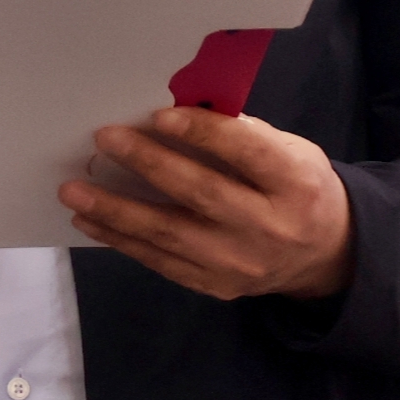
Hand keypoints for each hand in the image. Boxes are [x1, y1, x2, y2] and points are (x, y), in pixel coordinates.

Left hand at [60, 108, 354, 303]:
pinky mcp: (217, 286)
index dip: (203, 133)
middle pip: (202, 193)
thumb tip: (178, 114)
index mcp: (295, 183)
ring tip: (74, 191)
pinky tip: (93, 221)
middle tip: (104, 140)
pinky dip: (123, 241)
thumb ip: (244, 136)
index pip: (247, 153)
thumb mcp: (291, 151)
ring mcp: (241, 263)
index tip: (158, 115)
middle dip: (148, 164)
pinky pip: (163, 262)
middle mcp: (270, 227)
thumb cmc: (298, 186)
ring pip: (171, 235)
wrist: (324, 254)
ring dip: (116, 212)